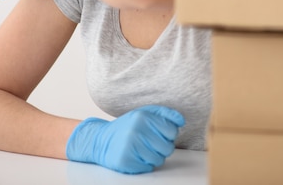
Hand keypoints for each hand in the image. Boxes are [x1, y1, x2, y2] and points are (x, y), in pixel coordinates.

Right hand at [66, 105, 184, 173]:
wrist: (101, 140)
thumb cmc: (127, 126)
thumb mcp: (144, 113)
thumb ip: (164, 113)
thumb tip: (181, 120)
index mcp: (142, 117)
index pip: (172, 131)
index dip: (168, 134)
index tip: (159, 133)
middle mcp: (136, 131)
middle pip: (167, 147)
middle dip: (162, 147)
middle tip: (151, 142)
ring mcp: (130, 147)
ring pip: (159, 160)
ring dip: (154, 156)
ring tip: (142, 149)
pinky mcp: (126, 162)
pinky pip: (148, 168)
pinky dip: (144, 164)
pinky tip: (136, 155)